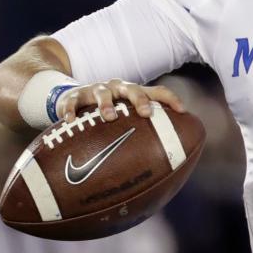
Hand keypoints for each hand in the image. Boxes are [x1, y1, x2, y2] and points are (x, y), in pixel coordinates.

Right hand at [57, 78, 184, 121]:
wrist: (74, 97)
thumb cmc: (107, 113)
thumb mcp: (124, 116)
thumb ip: (140, 133)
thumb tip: (162, 165)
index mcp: (133, 93)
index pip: (157, 92)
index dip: (171, 99)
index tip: (182, 111)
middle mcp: (117, 88)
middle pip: (132, 89)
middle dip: (140, 100)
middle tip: (146, 113)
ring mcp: (96, 90)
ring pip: (102, 93)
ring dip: (106, 104)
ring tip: (109, 117)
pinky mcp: (75, 96)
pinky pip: (72, 102)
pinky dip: (71, 111)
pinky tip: (70, 122)